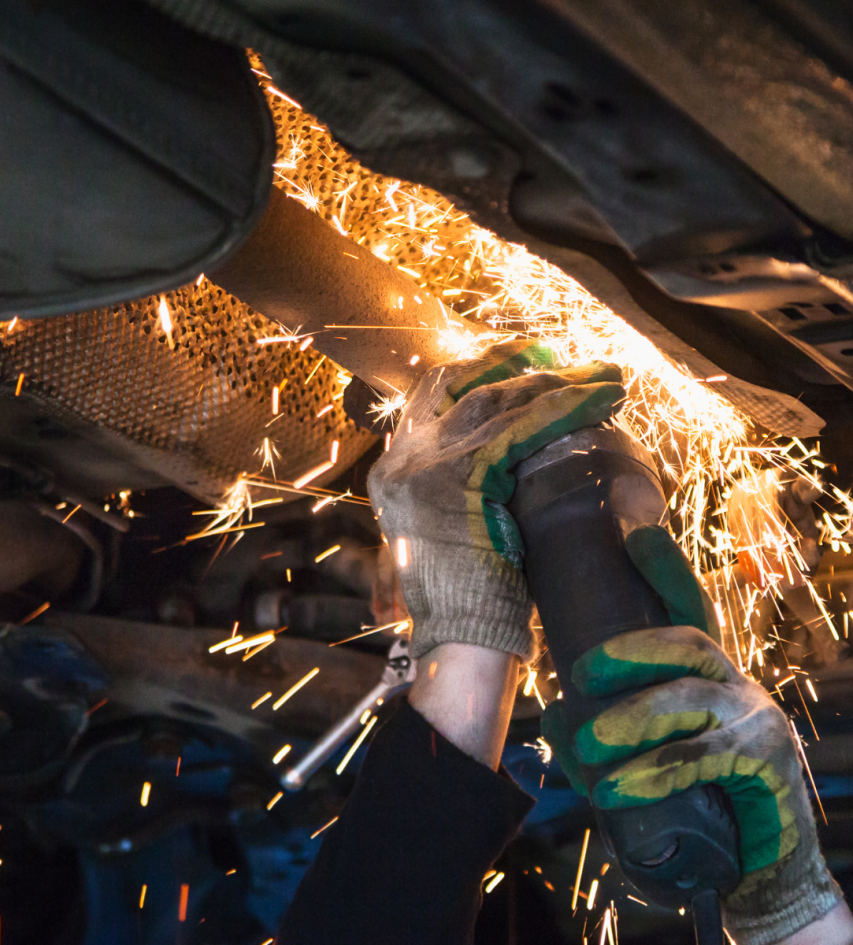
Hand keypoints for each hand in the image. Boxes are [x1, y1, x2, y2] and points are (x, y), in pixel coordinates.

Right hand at [367, 339, 622, 659]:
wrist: (458, 643)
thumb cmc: (467, 601)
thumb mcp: (455, 532)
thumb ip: (467, 493)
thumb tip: (512, 462)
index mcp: (394, 472)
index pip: (431, 397)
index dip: (475, 371)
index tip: (518, 359)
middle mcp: (401, 460)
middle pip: (458, 385)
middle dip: (511, 360)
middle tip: (558, 351)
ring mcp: (425, 465)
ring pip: (497, 401)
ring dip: (557, 385)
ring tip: (604, 379)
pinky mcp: (459, 477)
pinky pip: (519, 429)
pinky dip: (565, 410)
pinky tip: (600, 400)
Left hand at [543, 524, 842, 944]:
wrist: (757, 868)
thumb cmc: (693, 801)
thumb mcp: (641, 758)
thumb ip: (599, 734)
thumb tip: (555, 714)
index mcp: (706, 675)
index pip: (688, 610)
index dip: (664, 567)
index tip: (633, 529)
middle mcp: (735, 687)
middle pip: (689, 643)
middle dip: (631, 648)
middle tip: (577, 669)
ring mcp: (755, 723)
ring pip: (690, 700)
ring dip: (632, 719)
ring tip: (587, 744)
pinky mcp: (766, 767)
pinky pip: (703, 758)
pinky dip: (654, 771)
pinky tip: (617, 787)